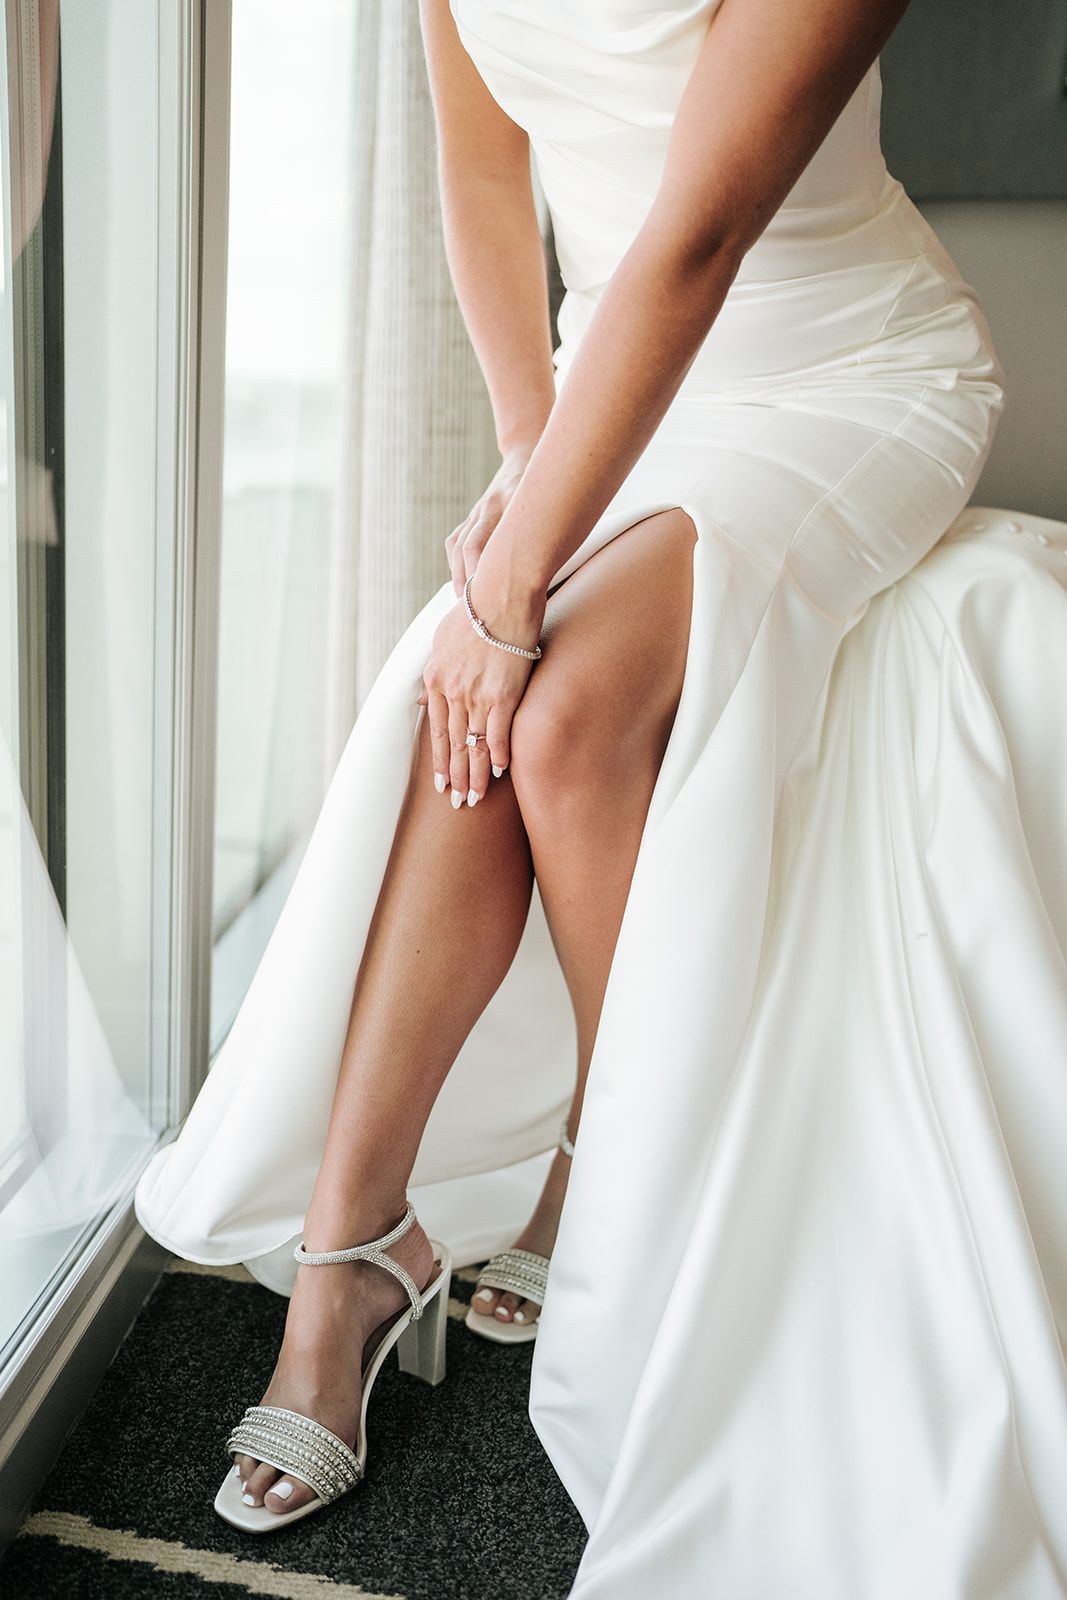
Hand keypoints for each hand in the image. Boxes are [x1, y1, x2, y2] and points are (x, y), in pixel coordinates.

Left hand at [418, 574, 544, 806]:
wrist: (502, 590)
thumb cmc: (478, 608)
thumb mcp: (443, 639)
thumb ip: (435, 671)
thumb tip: (422, 701)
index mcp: (435, 678)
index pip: (435, 730)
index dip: (439, 760)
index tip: (441, 783)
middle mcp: (451, 690)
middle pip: (452, 744)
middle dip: (455, 777)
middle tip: (458, 804)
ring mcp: (476, 694)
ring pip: (472, 745)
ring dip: (474, 775)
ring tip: (476, 798)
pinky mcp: (503, 693)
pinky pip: (498, 733)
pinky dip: (497, 755)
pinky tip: (498, 772)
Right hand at [445, 445, 535, 597]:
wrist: (527, 454)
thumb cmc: (550, 489)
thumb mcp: (554, 508)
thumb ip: (546, 535)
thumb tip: (542, 576)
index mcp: (514, 502)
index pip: (492, 543)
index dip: (487, 573)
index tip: (493, 598)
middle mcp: (491, 505)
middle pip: (470, 547)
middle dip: (469, 579)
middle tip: (475, 607)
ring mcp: (478, 508)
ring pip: (459, 545)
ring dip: (459, 574)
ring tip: (464, 600)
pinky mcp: (472, 513)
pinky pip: (456, 539)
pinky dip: (456, 562)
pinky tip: (461, 580)